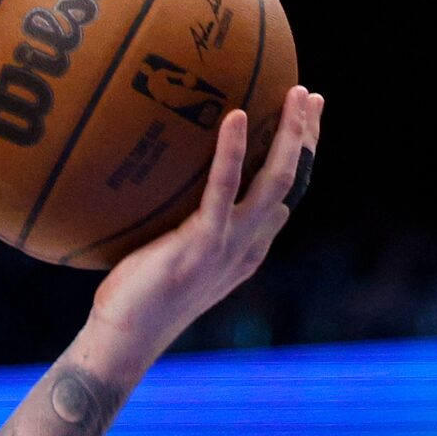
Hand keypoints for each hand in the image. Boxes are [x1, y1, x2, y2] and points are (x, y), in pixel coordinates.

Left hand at [90, 85, 322, 354]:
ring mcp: (231, 246)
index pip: (285, 194)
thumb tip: (166, 192)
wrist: (124, 340)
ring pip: (278, 180)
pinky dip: (232, 151)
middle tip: (312, 94)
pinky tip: (236, 117)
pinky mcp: (203, 245)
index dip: (301, 157)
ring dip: (293, 135)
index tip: (307, 120)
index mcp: (248, 249)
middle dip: (308, 136)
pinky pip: (223, 189)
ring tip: (298, 94)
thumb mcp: (171, 259)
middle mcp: (250, 245)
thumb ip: (185, 229)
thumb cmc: (134, 300)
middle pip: (293, 181)